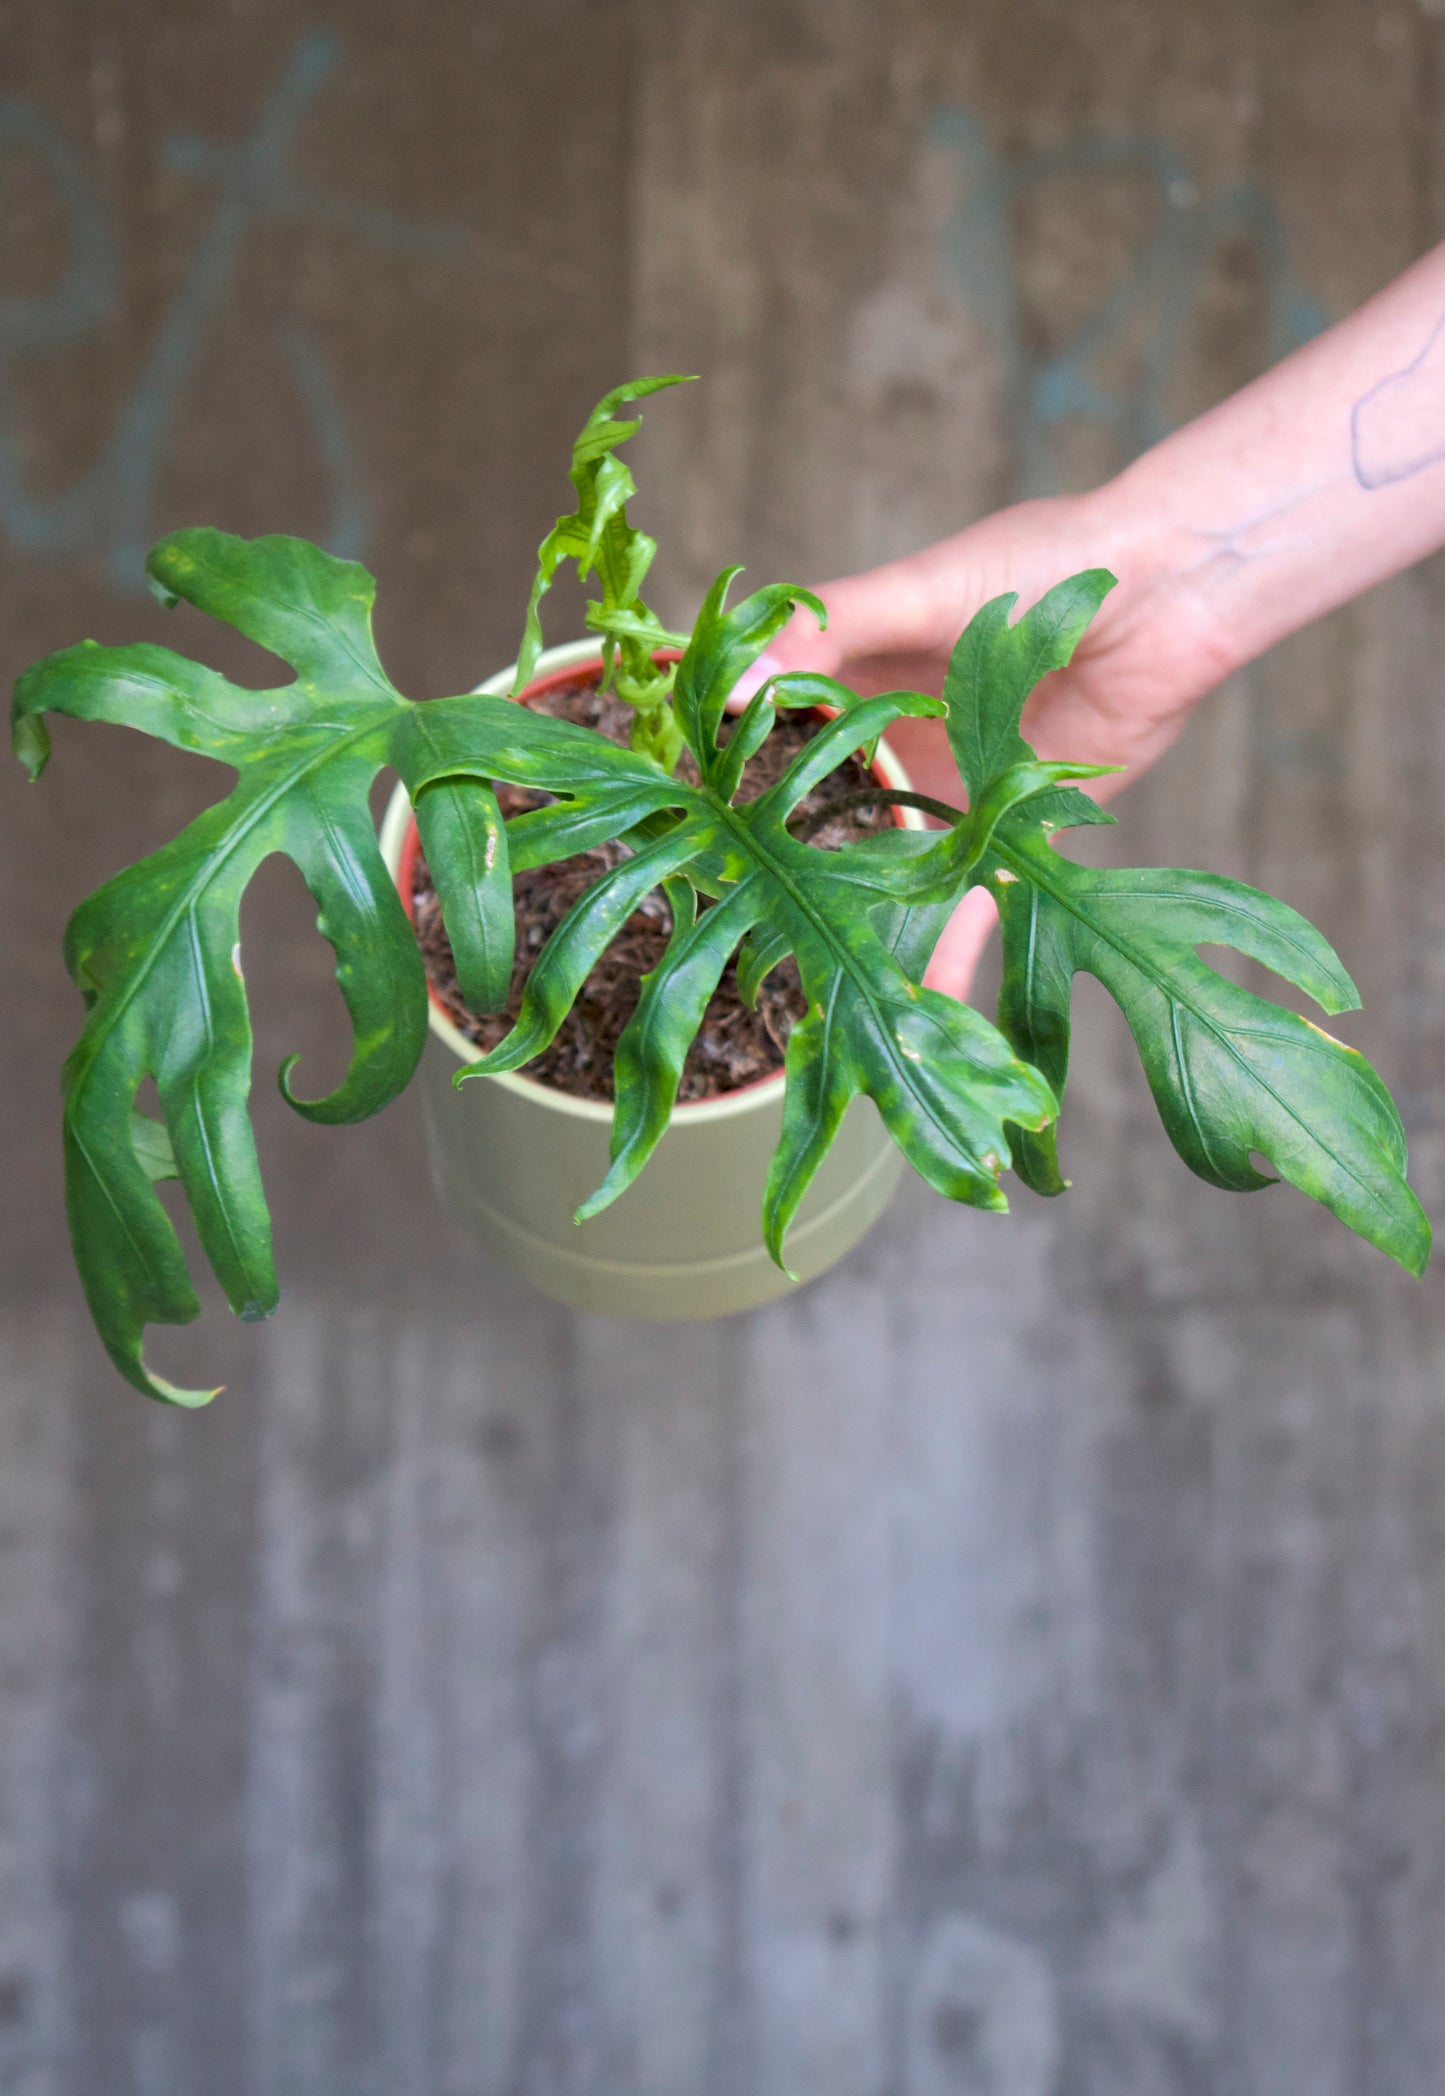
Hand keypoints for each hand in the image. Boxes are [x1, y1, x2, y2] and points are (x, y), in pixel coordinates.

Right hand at [745, 486, 1236, 998]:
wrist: (1172, 589)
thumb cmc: (1041, 563)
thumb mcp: (918, 589)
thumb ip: (827, 633)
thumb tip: (731, 689)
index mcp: (860, 682)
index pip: (773, 742)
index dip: (729, 786)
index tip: (680, 837)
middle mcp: (900, 746)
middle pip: (826, 824)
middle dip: (786, 878)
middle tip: (735, 937)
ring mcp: (957, 796)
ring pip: (894, 877)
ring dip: (862, 931)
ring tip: (816, 994)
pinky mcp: (1020, 837)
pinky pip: (978, 908)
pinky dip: (951, 959)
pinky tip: (921, 1011)